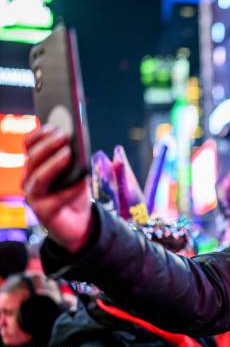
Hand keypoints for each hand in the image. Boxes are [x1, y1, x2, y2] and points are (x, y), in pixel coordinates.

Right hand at [23, 125, 91, 252]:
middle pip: (33, 159)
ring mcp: (34, 197)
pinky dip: (72, 189)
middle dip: (48, 145)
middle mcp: (30, 180)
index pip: (29, 146)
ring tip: (68, 154)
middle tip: (63, 135)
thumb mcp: (76, 171)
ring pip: (39, 177)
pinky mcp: (44, 213)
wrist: (79, 222)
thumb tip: (76, 139)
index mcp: (35, 166)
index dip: (39, 134)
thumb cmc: (75, 191)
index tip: (54, 124)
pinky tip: (83, 180)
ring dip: (53, 164)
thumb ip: (74, 157)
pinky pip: (57, 199)